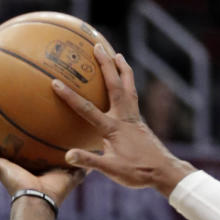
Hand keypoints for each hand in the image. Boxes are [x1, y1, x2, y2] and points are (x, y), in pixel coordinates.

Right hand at [0, 132, 81, 206]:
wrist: (39, 201)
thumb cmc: (55, 191)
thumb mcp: (70, 174)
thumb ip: (79, 167)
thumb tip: (93, 160)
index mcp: (33, 169)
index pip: (29, 154)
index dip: (27, 144)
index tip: (27, 130)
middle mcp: (18, 168)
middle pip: (8, 152)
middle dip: (2, 140)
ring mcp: (6, 169)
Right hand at [53, 47, 193, 192]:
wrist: (164, 173)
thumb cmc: (138, 173)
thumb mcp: (111, 170)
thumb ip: (90, 161)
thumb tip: (68, 156)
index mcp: (113, 128)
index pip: (88, 109)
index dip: (71, 97)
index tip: (55, 82)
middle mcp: (125, 118)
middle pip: (115, 86)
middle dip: (105, 65)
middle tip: (98, 46)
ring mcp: (134, 118)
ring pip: (129, 88)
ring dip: (123, 70)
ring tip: (118, 55)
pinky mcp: (140, 122)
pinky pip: (133, 97)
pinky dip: (129, 85)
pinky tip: (126, 83)